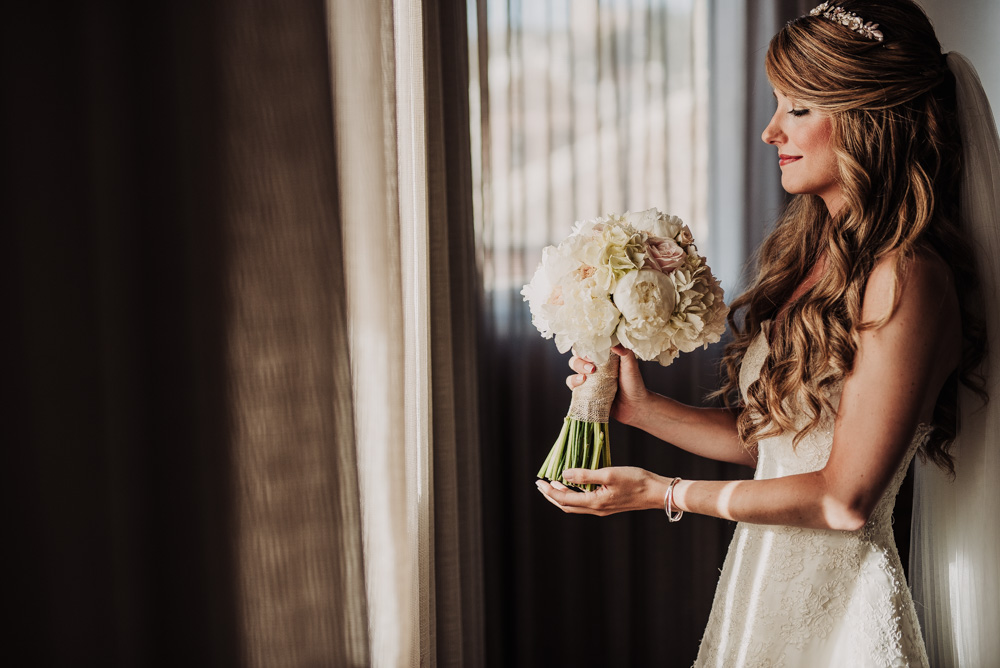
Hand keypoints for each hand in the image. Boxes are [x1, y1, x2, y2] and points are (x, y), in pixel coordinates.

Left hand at [535, 466, 666, 515]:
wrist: (657, 492)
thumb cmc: (636, 481)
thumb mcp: (609, 473)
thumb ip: (585, 475)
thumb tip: (564, 474)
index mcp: (594, 502)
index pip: (564, 498)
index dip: (549, 491)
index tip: (539, 482)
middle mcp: (596, 509)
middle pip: (566, 505)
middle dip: (551, 495)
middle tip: (540, 484)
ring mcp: (602, 508)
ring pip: (575, 505)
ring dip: (561, 496)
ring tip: (553, 484)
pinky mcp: (608, 505)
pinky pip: (584, 502)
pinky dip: (574, 495)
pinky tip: (574, 485)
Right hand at [567, 346, 649, 425]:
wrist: (634, 406)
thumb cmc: (634, 383)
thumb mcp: (631, 365)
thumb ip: (625, 352)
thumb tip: (613, 343)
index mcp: (603, 357)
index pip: (588, 346)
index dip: (586, 347)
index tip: (593, 353)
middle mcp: (594, 366)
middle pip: (577, 356)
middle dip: (581, 360)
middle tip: (592, 368)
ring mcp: (589, 379)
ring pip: (573, 369)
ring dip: (577, 369)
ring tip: (586, 377)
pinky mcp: (585, 391)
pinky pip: (573, 384)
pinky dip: (574, 382)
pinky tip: (582, 383)